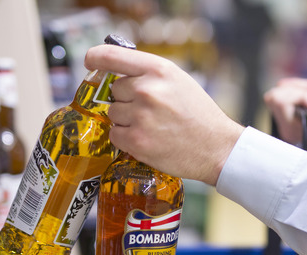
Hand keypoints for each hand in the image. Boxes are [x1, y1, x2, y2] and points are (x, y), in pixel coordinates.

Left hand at [84, 45, 244, 185]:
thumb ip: (149, 73)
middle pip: (114, 90)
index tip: (90, 61)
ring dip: (126, 120)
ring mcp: (140, 116)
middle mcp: (147, 90)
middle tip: (150, 111)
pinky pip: (115, 135)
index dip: (95, 57)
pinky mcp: (136, 141)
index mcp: (158, 70)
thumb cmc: (198, 114)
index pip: (112, 56)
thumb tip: (118, 72)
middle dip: (126, 100)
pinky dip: (126, 139)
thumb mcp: (178, 81)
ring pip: (113, 113)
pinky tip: (148, 139)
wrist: (216, 147)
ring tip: (152, 126)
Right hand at [263, 78, 306, 143]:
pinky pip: (283, 102)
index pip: (272, 97)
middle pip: (271, 98)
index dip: (290, 90)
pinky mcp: (294, 131)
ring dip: (299, 95)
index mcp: (292, 117)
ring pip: (276, 99)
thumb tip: (279, 85)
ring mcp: (289, 130)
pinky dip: (301, 97)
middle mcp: (287, 126)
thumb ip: (296, 88)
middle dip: (293, 92)